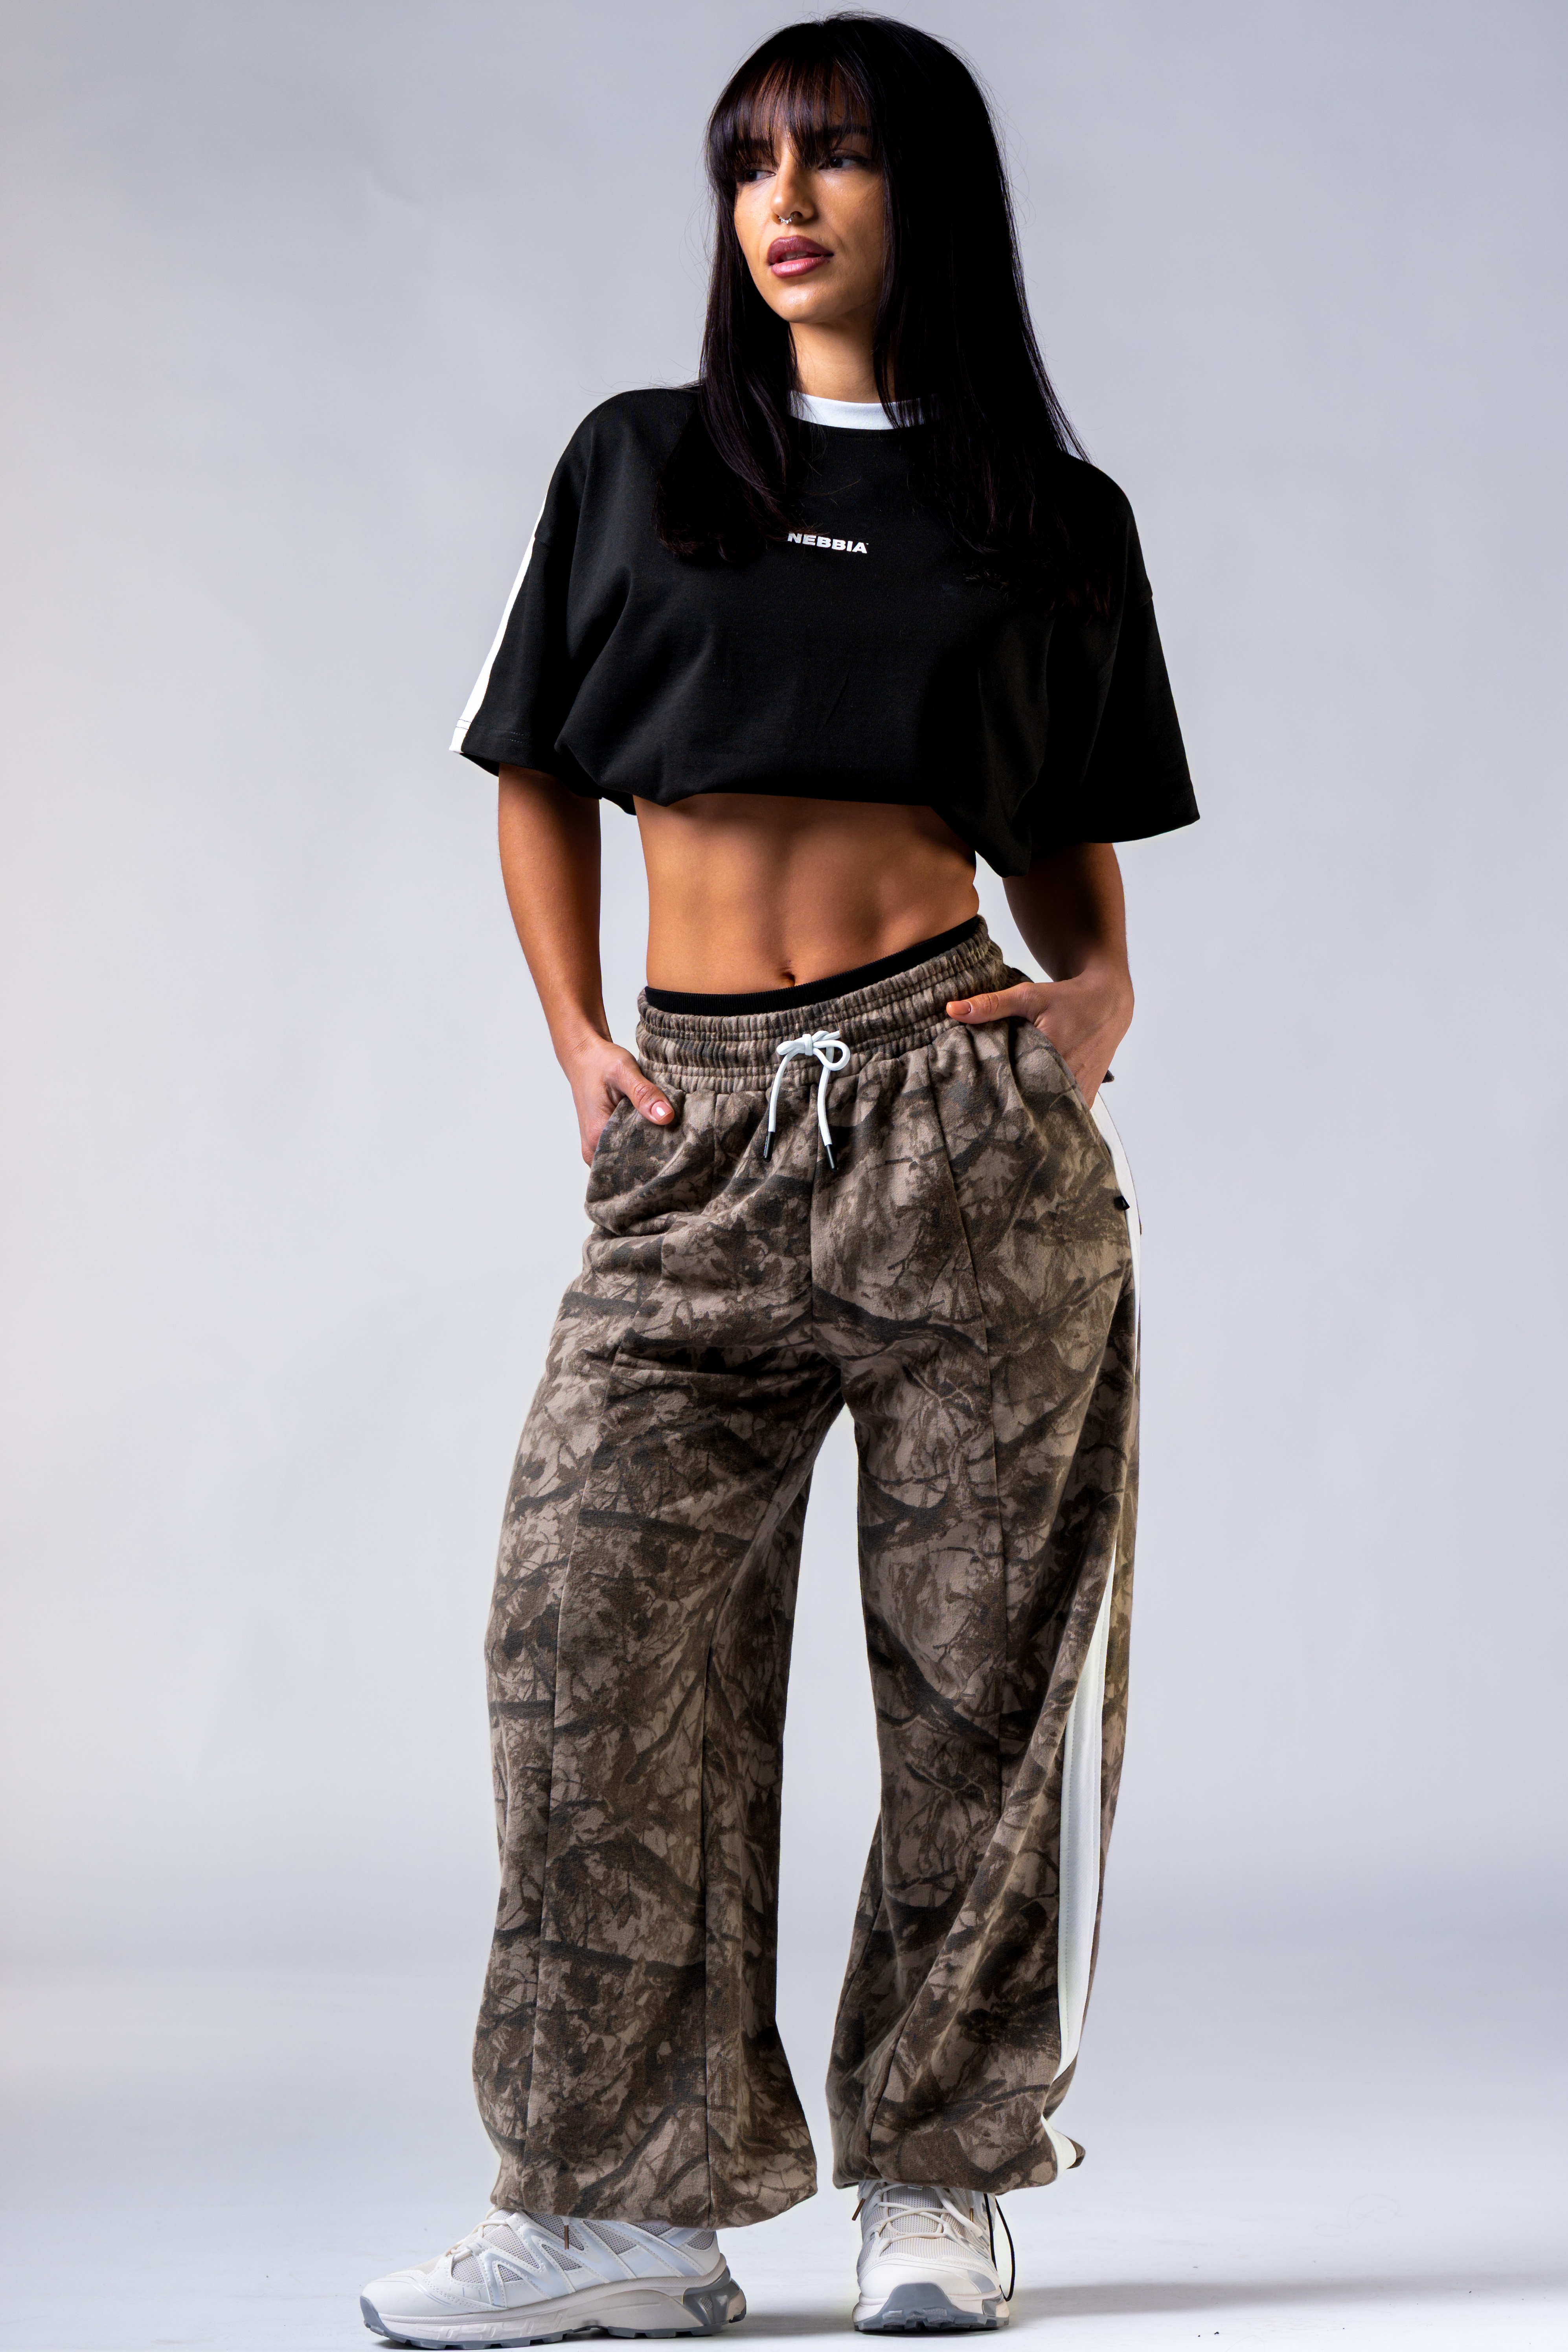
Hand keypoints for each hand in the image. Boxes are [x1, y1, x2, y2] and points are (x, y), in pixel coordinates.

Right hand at [561, 1034, 673, 1164]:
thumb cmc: (599, 1062)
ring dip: (647, 1148)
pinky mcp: (601, 1141)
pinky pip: (624, 1150)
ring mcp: (596, 1147)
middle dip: (654, 1154)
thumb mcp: (624, 1070)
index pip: (632, 1162)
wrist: (583, 1056)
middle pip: (630, 1165)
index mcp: (596, 1135)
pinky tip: (653, 1130)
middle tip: (676, 1140)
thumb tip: (665, 1116)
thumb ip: (644, 1094)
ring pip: (628, 1159)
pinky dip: (639, 1141)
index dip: (656, 1157)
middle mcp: (593, 1147)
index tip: (677, 1147)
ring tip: (666, 1134)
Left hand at [945, 964, 1132, 1106]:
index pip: (1015, 1087)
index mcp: (1053, 1055)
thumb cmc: (1068, 998)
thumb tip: (952, 1010)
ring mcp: (1082, 1091)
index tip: (975, 1104)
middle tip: (985, 1119)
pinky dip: (1049, 1113)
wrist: (1108, 1003)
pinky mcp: (1088, 1096)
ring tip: (1006, 1121)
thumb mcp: (1029, 995)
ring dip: (1030, 1114)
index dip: (994, 1096)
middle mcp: (1070, 1078)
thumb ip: (991, 1005)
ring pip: (1049, 1114)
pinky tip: (1032, 1114)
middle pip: (1031, 1105)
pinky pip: (1065, 1114)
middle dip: (1009, 1109)